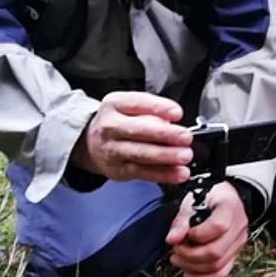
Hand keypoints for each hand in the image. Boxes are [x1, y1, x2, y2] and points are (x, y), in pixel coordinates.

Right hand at [72, 91, 193, 183]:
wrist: (90, 144)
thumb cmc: (119, 122)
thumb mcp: (129, 108)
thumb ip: (151, 112)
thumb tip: (172, 121)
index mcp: (114, 104)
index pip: (137, 102)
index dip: (158, 107)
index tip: (177, 113)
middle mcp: (110, 126)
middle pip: (138, 130)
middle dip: (164, 134)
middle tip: (185, 137)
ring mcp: (113, 150)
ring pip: (141, 153)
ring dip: (166, 156)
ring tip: (185, 155)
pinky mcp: (119, 170)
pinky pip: (144, 172)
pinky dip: (164, 174)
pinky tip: (179, 173)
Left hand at [165, 182, 248, 276]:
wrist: (225, 199)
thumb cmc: (207, 198)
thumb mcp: (192, 201)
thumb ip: (182, 220)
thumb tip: (172, 239)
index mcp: (230, 207)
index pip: (218, 227)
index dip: (198, 234)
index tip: (187, 232)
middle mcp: (239, 227)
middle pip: (216, 252)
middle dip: (190, 255)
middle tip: (175, 250)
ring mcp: (239, 243)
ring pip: (218, 266)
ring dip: (193, 267)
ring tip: (177, 259)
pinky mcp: (234, 255)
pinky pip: (221, 273)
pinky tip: (188, 273)